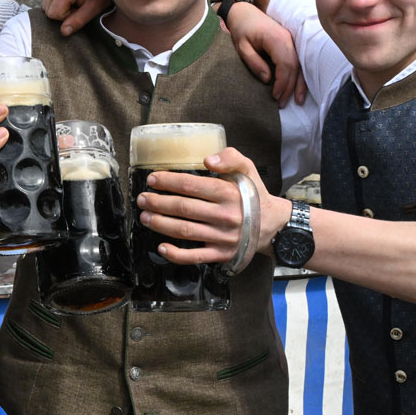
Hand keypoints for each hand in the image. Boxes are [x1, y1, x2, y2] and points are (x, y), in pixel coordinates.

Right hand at [42, 0, 111, 35]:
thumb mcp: (94, 9)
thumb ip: (78, 21)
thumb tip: (63, 32)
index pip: (53, 14)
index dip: (67, 17)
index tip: (80, 9)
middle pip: (48, 9)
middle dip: (63, 12)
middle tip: (79, 5)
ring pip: (46, 4)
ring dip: (60, 7)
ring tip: (75, 0)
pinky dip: (57, 0)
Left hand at [135, 148, 287, 264]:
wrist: (273, 225)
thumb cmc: (253, 194)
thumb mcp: (248, 169)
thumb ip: (231, 157)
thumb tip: (208, 160)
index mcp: (229, 193)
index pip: (192, 186)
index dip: (168, 182)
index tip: (152, 179)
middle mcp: (226, 216)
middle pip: (184, 208)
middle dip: (158, 203)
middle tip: (142, 199)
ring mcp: (223, 237)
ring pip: (185, 231)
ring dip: (161, 224)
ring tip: (145, 217)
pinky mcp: (221, 254)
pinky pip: (195, 257)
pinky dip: (176, 254)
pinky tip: (161, 247)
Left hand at [224, 1, 307, 106]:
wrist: (245, 12)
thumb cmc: (241, 28)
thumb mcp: (242, 46)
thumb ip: (254, 62)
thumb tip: (268, 79)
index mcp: (276, 39)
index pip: (285, 64)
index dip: (282, 82)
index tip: (275, 96)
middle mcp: (288, 39)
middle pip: (294, 67)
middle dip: (290, 87)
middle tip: (282, 104)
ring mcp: (291, 41)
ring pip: (300, 65)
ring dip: (299, 84)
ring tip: (297, 101)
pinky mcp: (290, 44)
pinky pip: (298, 62)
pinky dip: (299, 76)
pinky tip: (298, 88)